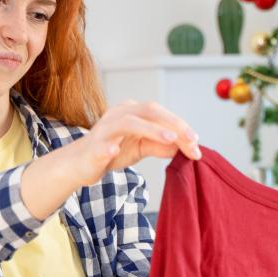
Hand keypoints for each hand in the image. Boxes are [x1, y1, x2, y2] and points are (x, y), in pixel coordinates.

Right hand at [69, 100, 202, 185]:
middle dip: (173, 124)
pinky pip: (101, 145)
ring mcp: (104, 129)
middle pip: (149, 111)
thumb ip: (160, 146)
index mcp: (132, 112)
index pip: (161, 114)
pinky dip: (109, 147)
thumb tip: (183, 147)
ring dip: (151, 129)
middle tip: (192, 140)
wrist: (80, 165)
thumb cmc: (111, 152)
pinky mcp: (93, 146)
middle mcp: (119, 115)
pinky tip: (116, 151)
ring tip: (170, 139)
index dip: (181, 126)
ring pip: (128, 122)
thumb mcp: (140, 148)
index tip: (197, 143)